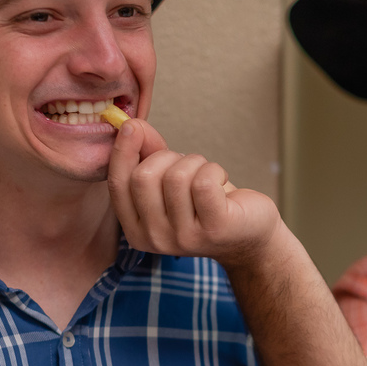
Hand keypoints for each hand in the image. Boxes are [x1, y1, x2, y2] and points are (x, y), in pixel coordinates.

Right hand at [107, 117, 282, 270]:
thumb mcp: (170, 180)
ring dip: (195, 163)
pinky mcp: (214, 229)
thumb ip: (146, 154)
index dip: (122, 150)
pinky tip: (221, 180)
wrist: (249, 234)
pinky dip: (214, 169)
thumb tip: (132, 126)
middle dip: (167, 158)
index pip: (117, 184)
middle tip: (189, 166)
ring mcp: (184, 238)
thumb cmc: (207, 205)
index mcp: (136, 230)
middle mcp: (155, 239)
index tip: (132, 126)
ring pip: (175, 177)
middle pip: (143, 177)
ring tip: (208, 175)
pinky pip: (203, 182)